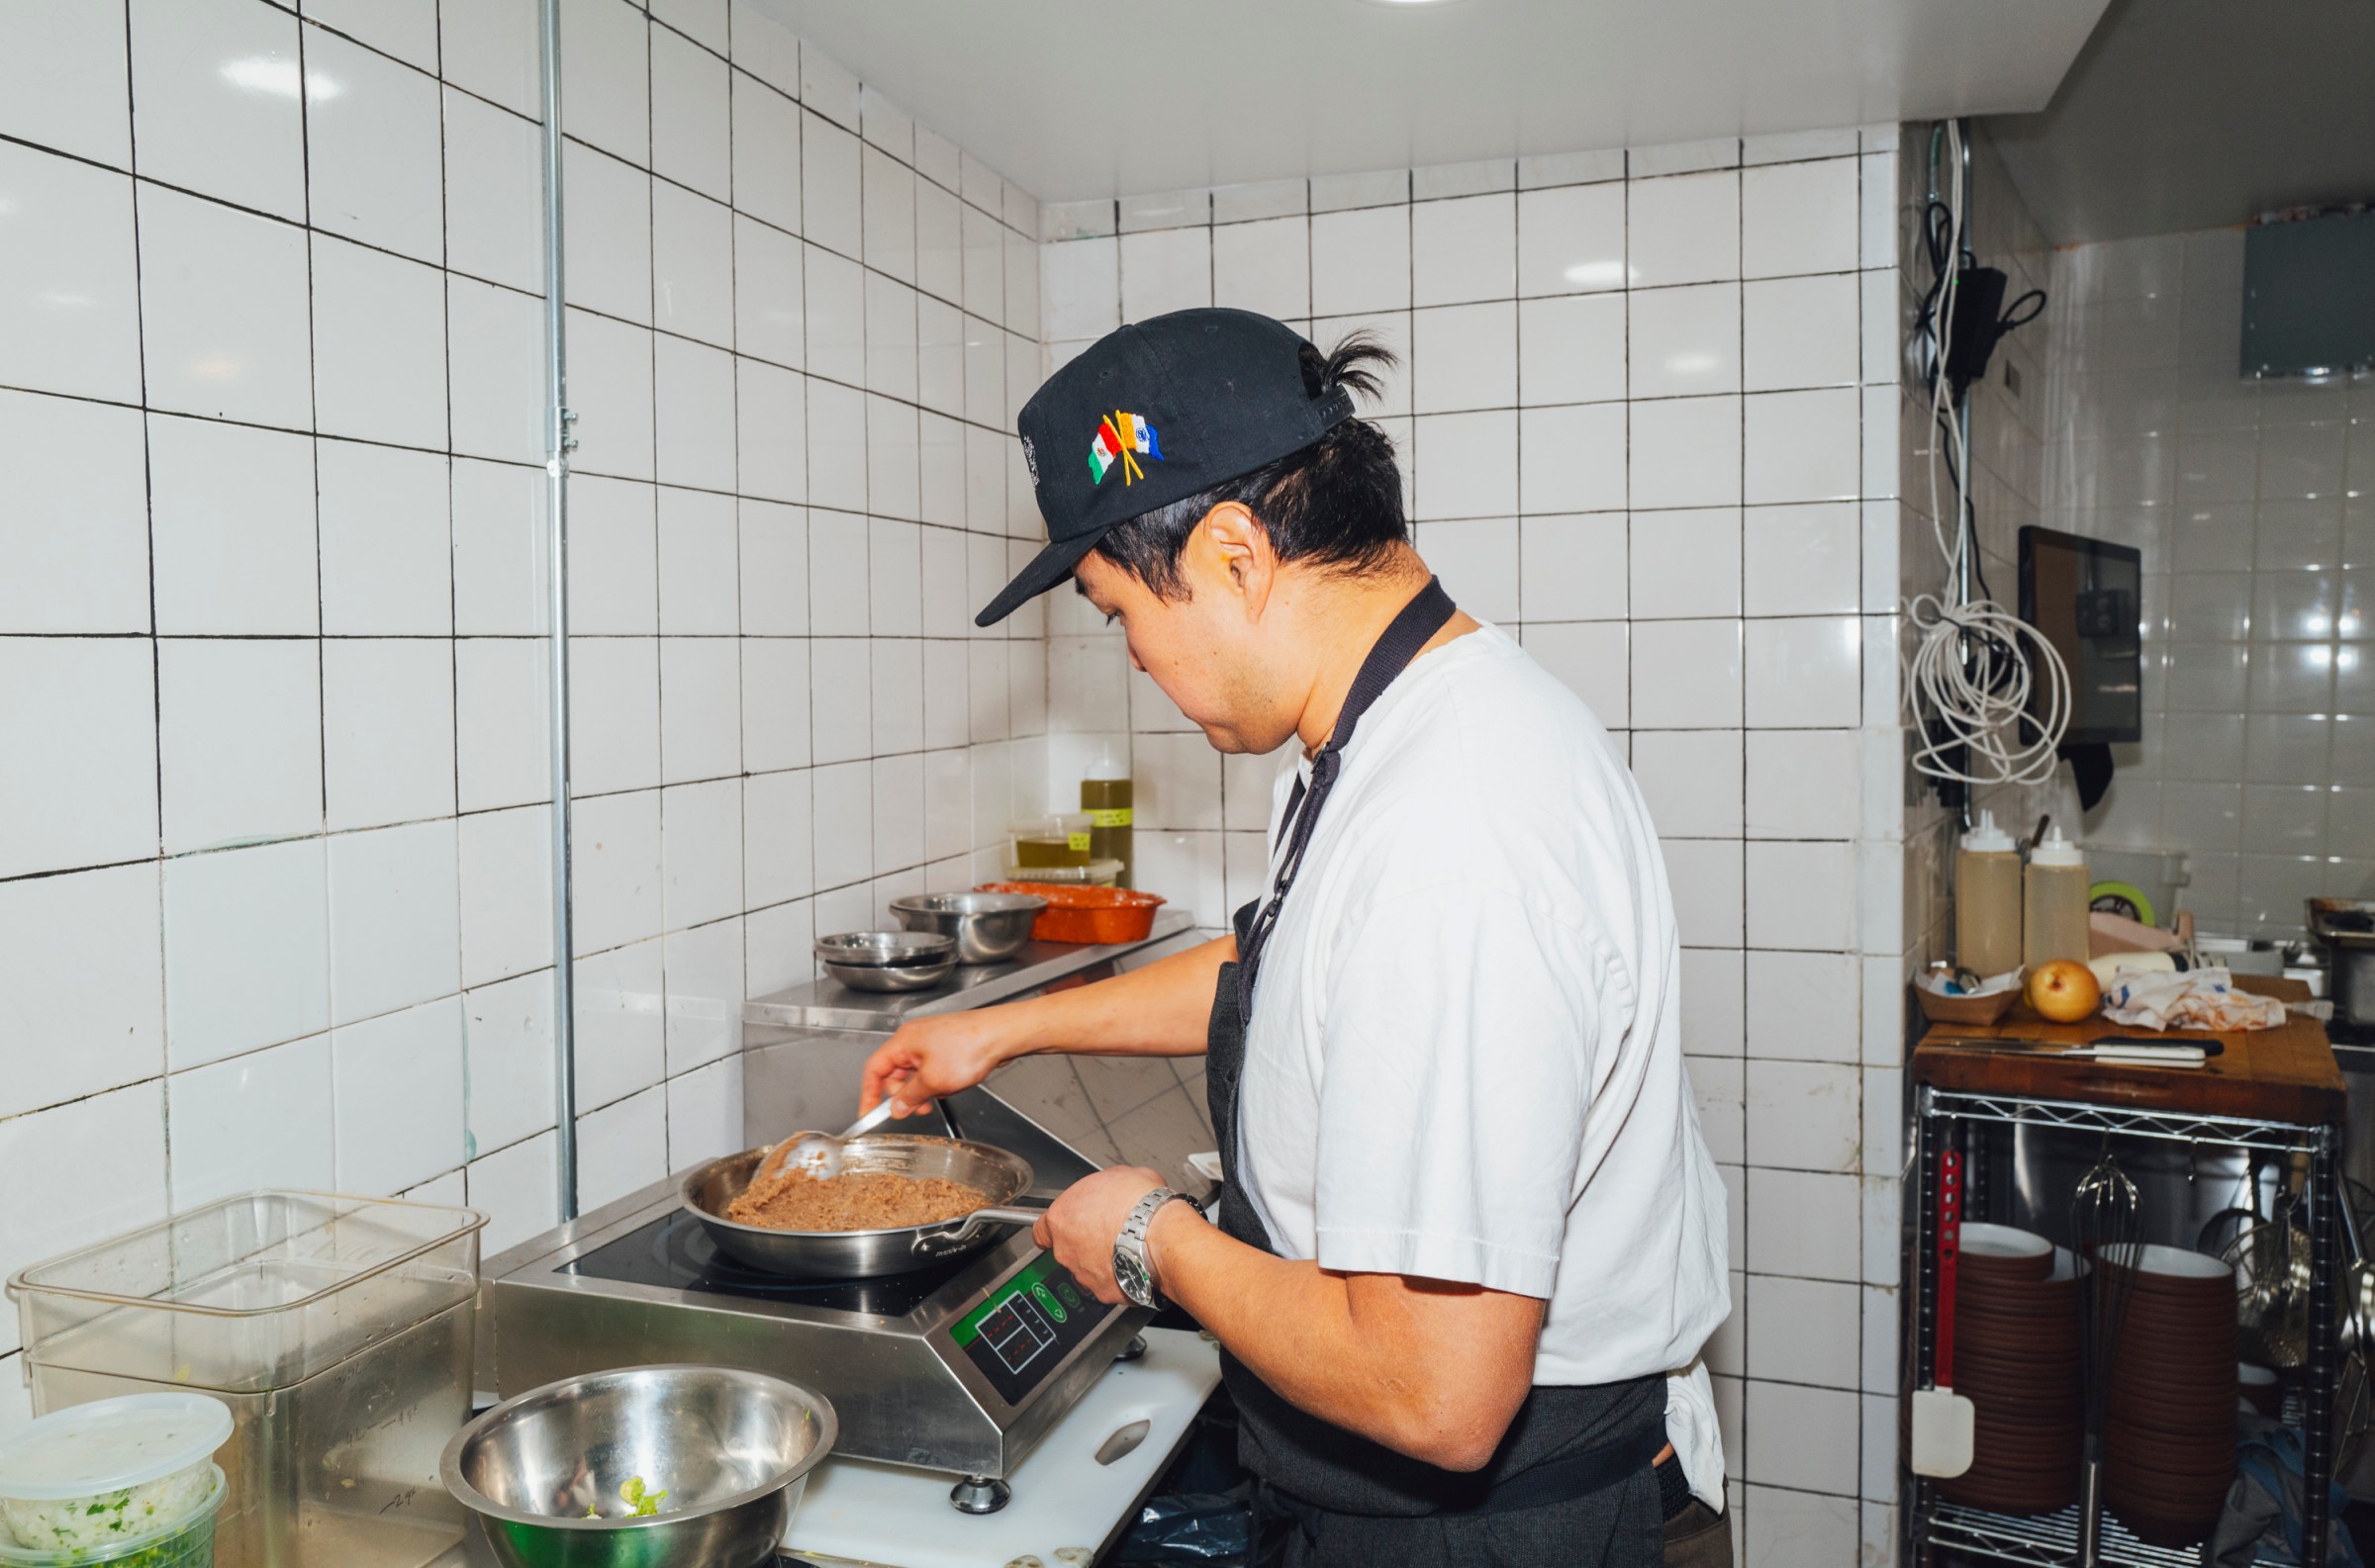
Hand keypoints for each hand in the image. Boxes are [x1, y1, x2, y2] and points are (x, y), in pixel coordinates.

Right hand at [857, 1011, 1015, 1117]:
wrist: (1001, 1035)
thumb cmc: (970, 1045)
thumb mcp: (933, 1080)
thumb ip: (910, 1097)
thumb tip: (896, 1107)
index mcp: (903, 1041)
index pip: (874, 1070)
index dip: (869, 1094)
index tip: (868, 1113)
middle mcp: (914, 1039)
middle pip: (895, 1074)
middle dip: (904, 1095)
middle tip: (915, 1109)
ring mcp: (931, 1043)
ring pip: (915, 1075)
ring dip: (924, 1090)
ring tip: (940, 1094)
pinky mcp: (946, 1048)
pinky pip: (932, 1071)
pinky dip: (937, 1083)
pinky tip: (952, 1085)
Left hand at [1032, 1166, 1165, 1304]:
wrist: (1159, 1234)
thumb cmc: (1138, 1203)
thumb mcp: (1119, 1175)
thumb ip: (1103, 1186)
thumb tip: (1112, 1186)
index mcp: (1061, 1218)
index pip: (1042, 1230)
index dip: (1056, 1229)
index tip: (1066, 1227)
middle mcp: (1066, 1249)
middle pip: (1067, 1249)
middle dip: (1085, 1243)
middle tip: (1109, 1232)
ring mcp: (1083, 1274)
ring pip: (1087, 1270)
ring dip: (1101, 1261)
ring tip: (1126, 1247)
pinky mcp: (1104, 1292)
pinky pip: (1109, 1284)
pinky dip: (1120, 1277)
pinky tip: (1136, 1263)